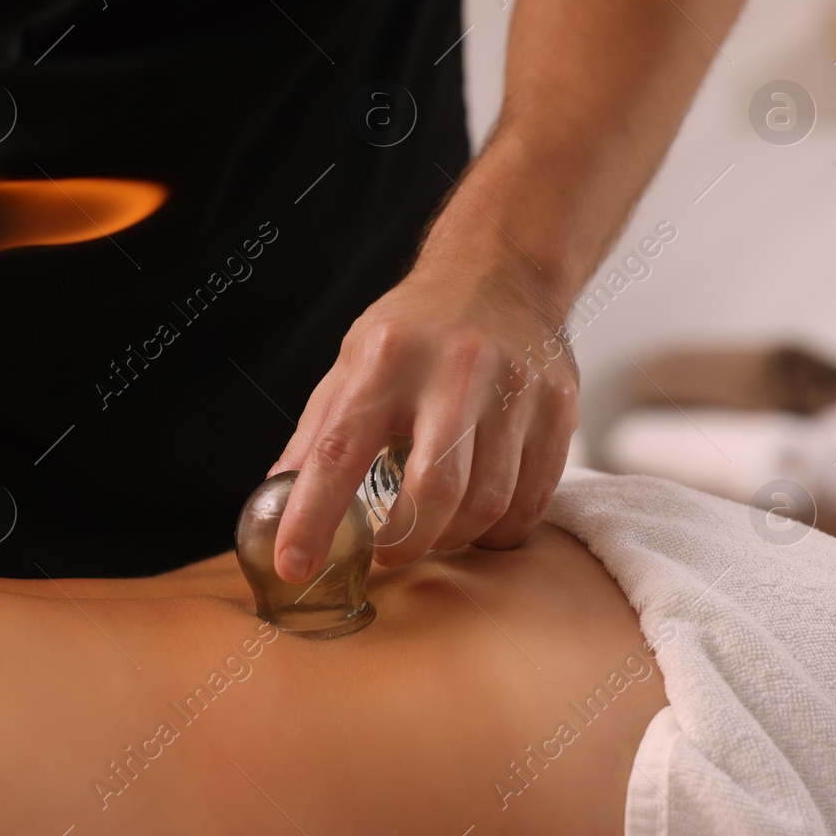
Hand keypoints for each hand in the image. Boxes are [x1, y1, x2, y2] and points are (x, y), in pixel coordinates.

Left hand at [268, 259, 578, 581]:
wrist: (500, 269)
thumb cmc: (416, 327)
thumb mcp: (353, 360)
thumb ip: (317, 430)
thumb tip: (275, 495)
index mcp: (386, 358)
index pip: (340, 450)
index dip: (312, 516)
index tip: (294, 566)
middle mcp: (454, 369)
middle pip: (434, 490)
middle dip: (404, 543)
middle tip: (387, 554)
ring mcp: (515, 388)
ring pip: (487, 503)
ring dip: (453, 538)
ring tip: (433, 530)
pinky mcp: (560, 406)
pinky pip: (532, 499)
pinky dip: (499, 529)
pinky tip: (478, 519)